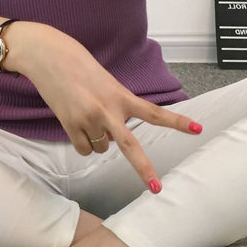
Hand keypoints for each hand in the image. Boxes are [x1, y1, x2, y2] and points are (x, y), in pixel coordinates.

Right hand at [7, 22, 201, 193]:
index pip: (154, 112)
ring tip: (86, 116)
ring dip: (99, 140)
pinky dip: (83, 143)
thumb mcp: (106, 82)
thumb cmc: (79, 66)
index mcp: (121, 96)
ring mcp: (88, 120)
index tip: (198, 129)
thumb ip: (116, 108)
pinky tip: (76, 123)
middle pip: (130, 146)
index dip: (177, 121)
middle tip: (156, 188)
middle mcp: (107, 110)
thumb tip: (112, 139)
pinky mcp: (70, 126)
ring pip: (102, 149)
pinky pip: (85, 149)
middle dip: (144, 169)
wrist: (48, 57)